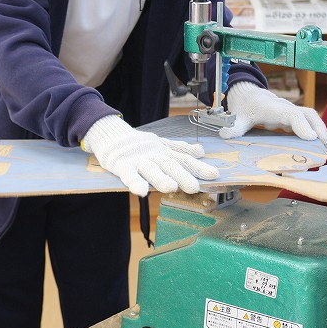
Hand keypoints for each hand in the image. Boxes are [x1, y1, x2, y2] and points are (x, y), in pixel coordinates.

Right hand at [82, 115, 218, 196]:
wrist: (112, 135)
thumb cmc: (140, 144)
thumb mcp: (162, 145)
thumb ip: (181, 150)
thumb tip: (201, 152)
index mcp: (165, 152)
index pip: (185, 160)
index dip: (199, 167)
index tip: (214, 175)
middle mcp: (154, 156)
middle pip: (170, 166)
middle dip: (183, 176)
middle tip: (194, 187)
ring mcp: (138, 161)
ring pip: (151, 170)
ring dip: (161, 178)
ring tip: (171, 188)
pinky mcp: (122, 166)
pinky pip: (129, 175)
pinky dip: (135, 182)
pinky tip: (141, 192)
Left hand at [220, 82, 326, 147]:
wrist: (248, 95)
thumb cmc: (244, 107)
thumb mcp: (237, 117)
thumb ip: (233, 126)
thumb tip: (225, 134)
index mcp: (272, 108)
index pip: (291, 114)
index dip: (301, 125)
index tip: (311, 138)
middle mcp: (286, 108)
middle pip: (307, 114)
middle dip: (319, 128)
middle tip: (326, 145)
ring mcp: (292, 111)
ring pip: (312, 117)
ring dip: (323, 130)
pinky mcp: (294, 117)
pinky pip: (311, 121)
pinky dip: (322, 130)